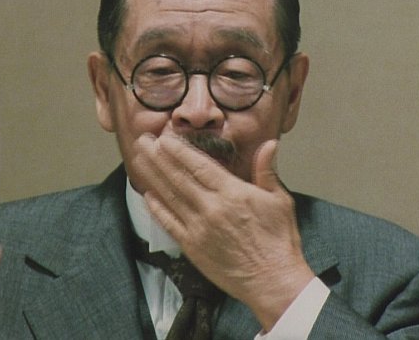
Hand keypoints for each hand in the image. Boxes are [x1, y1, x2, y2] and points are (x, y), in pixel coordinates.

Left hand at [131, 131, 314, 330]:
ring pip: (169, 196)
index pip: (199, 166)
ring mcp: (199, 228)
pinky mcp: (192, 247)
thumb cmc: (279, 241)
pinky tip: (147, 195)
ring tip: (138, 160)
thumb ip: (267, 171)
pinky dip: (157, 208)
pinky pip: (169, 223)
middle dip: (158, 157)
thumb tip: (269, 144)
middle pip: (178, 177)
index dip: (179, 151)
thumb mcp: (279, 200)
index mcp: (233, 193)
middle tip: (143, 141)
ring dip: (152, 176)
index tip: (164, 138)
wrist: (273, 281)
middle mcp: (211, 208)